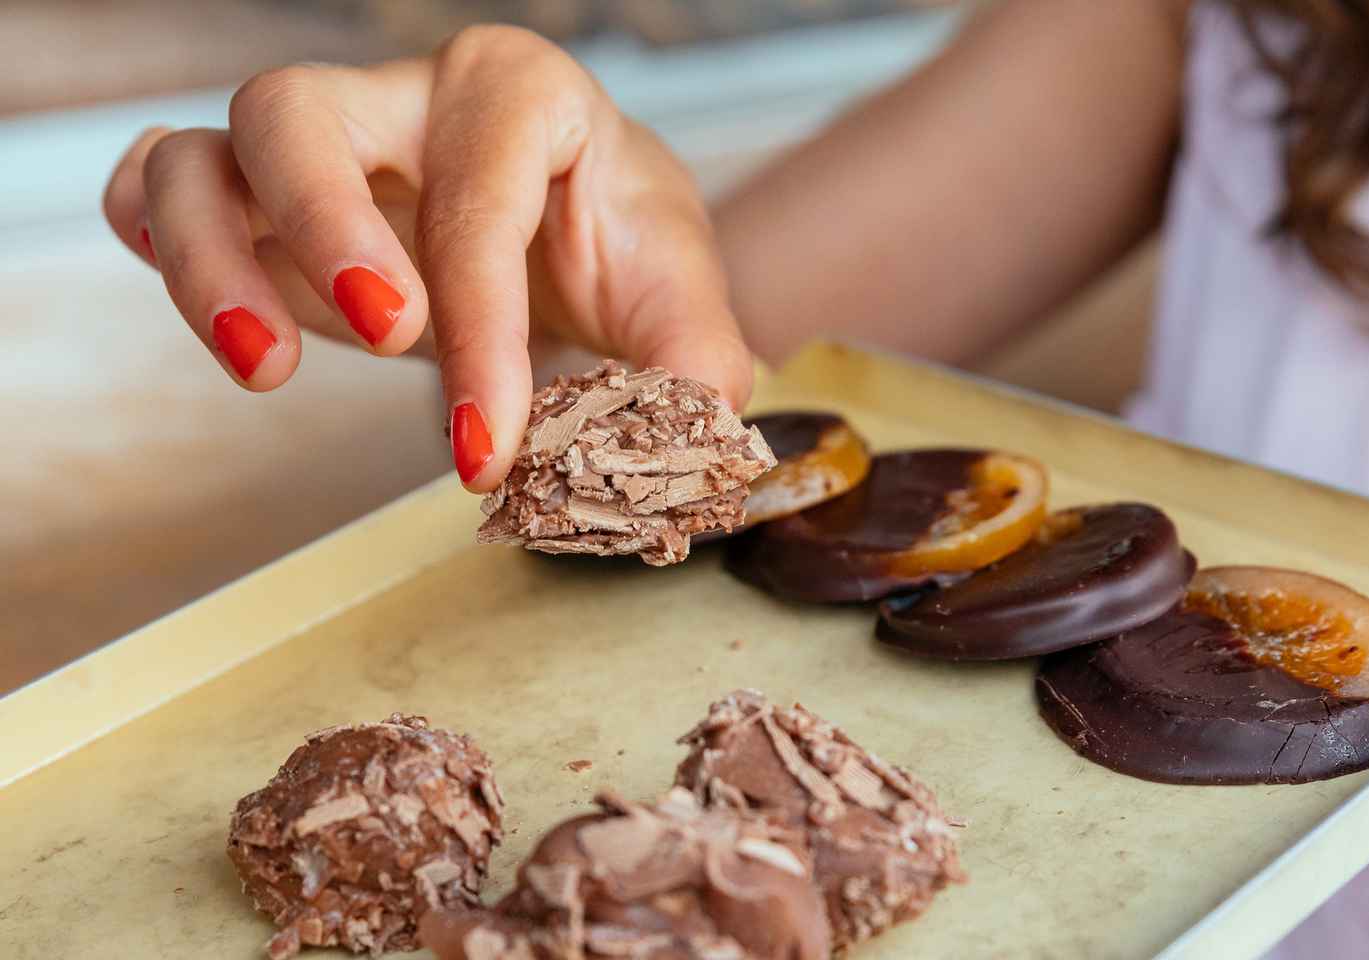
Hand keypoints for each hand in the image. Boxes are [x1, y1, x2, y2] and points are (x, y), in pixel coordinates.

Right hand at [102, 26, 752, 490]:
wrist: (571, 240)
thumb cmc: (614, 247)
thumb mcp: (676, 294)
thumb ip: (695, 360)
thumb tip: (689, 430)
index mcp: (517, 95)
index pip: (476, 201)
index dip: (481, 332)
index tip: (490, 452)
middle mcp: (402, 99)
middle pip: (298, 115)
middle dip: (323, 229)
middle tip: (386, 339)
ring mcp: (322, 144)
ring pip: (205, 154)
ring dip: (211, 262)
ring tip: (267, 370)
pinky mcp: (264, 197)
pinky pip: (164, 180)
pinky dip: (156, 236)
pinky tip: (211, 311)